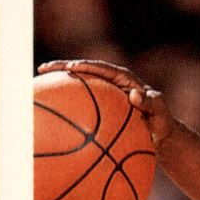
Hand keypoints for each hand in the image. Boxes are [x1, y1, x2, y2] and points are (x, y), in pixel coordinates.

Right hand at [37, 58, 175, 149]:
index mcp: (124, 79)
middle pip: (83, 71)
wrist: (160, 132)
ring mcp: (105, 94)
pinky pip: (81, 103)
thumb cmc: (161, 121)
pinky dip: (67, 104)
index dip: (85, 66)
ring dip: (59, 84)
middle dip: (62, 68)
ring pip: (79, 86)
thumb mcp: (161, 112)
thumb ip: (151, 103)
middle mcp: (112, 82)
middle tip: (42, 69)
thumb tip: (135, 95)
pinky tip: (49, 112)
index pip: (101, 68)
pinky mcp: (100, 106)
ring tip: (38, 84)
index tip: (70, 68)